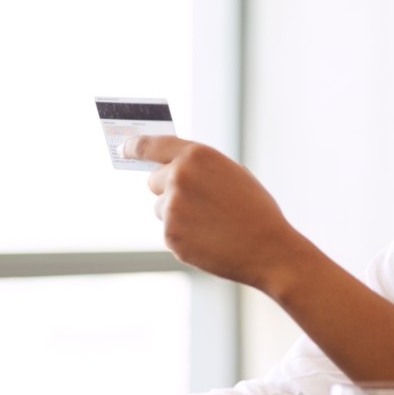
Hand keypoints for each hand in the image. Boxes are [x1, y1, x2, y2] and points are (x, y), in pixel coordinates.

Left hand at [121, 136, 311, 292]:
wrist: (269, 249)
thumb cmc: (255, 211)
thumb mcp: (231, 174)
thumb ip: (199, 168)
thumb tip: (170, 169)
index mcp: (197, 156)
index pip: (151, 145)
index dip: (134, 146)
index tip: (124, 148)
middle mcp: (179, 177)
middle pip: (153, 181)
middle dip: (167, 190)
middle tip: (197, 203)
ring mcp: (172, 208)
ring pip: (160, 209)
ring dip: (177, 216)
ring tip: (211, 224)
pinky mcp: (170, 236)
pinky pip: (169, 232)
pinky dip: (184, 237)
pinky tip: (209, 240)